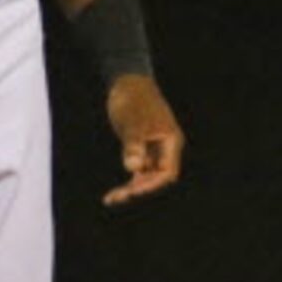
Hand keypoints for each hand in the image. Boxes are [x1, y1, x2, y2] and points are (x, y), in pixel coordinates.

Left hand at [103, 76, 183, 206]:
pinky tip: (114, 191)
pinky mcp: (142, 147)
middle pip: (157, 178)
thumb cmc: (133, 100)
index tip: (132, 191)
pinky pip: (138, 169)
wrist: (126, 82)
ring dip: (131, 188)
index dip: (151, 185)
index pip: (167, 172)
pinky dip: (127, 179)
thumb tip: (133, 167)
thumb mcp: (132, 123)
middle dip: (138, 189)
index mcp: (171, 141)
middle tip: (116, 197)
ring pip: (146, 176)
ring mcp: (154, 148)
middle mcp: (165, 148)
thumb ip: (133, 146)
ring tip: (111, 198)